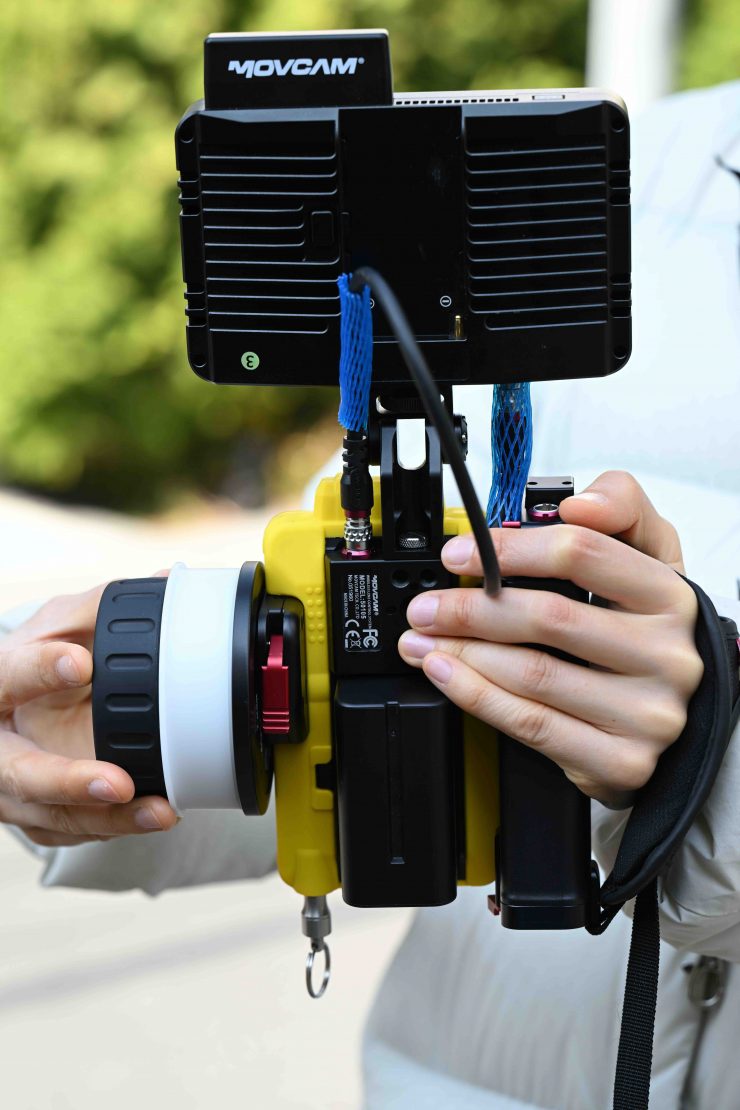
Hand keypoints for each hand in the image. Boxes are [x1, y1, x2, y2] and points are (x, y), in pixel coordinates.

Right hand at [0, 582, 177, 845]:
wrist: (10, 709)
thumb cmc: (36, 661)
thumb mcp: (57, 625)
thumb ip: (100, 607)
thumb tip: (168, 582)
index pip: (5, 677)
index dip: (37, 671)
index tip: (80, 661)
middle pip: (19, 774)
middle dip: (67, 782)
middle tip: (117, 782)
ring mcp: (8, 788)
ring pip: (49, 816)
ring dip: (106, 819)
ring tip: (160, 810)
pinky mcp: (33, 815)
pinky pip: (68, 832)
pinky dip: (109, 829)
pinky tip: (148, 818)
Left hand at [399, 471, 702, 807]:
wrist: (674, 718)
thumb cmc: (646, 633)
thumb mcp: (648, 559)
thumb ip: (620, 509)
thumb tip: (580, 504)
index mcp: (670, 595)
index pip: (584, 554)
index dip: (513, 549)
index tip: (460, 554)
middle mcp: (666, 654)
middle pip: (550, 617)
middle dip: (472, 609)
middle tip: (427, 607)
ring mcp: (647, 712)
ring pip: (534, 674)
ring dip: (462, 654)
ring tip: (423, 641)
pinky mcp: (622, 760)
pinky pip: (533, 724)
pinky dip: (478, 697)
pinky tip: (447, 676)